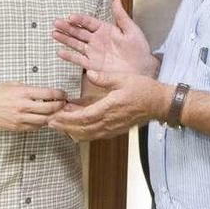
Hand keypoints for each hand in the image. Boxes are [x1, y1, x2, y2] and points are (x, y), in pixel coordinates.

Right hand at [0, 82, 66, 131]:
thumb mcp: (14, 84)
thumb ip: (29, 89)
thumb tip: (45, 93)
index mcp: (23, 93)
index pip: (48, 94)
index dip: (59, 94)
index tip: (63, 94)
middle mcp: (23, 106)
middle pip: (50, 109)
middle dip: (60, 106)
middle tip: (63, 104)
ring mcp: (20, 119)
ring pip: (44, 121)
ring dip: (52, 117)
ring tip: (55, 113)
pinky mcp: (17, 127)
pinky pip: (34, 128)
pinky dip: (41, 124)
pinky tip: (42, 119)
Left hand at [47, 70, 170, 140]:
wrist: (159, 103)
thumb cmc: (143, 90)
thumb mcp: (123, 78)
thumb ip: (104, 78)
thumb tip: (89, 73)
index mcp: (110, 108)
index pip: (83, 117)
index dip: (67, 119)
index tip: (54, 117)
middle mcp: (109, 121)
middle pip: (82, 129)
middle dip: (64, 127)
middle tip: (50, 123)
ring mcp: (112, 128)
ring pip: (88, 134)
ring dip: (72, 131)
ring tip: (59, 126)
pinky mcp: (115, 130)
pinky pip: (96, 134)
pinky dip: (83, 133)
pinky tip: (75, 129)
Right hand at [52, 0, 158, 76]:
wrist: (142, 70)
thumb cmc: (139, 50)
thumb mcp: (131, 30)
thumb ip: (121, 17)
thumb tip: (116, 0)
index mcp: (105, 30)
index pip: (89, 22)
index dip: (79, 19)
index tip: (71, 16)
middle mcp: (96, 40)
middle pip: (78, 32)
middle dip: (67, 27)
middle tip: (56, 22)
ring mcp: (93, 53)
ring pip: (76, 44)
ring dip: (65, 39)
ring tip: (54, 33)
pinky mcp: (93, 66)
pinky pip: (79, 60)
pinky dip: (69, 57)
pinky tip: (60, 52)